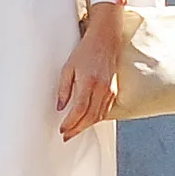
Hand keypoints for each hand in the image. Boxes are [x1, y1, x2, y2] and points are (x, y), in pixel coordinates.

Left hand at [56, 3, 123, 139]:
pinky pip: (105, 110)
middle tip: (66, 136)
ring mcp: (110, 90)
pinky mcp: (114, 90)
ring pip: (99, 116)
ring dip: (86, 126)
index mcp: (89, 82)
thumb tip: (60, 107)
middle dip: (77, 129)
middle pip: (90, 117)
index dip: (70, 122)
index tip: (62, 129)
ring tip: (74, 131)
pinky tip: (88, 121)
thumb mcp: (68, 67)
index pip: (80, 109)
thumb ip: (63, 88)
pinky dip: (96, 119)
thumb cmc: (86, 51)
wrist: (106, 40)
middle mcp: (102, 88)